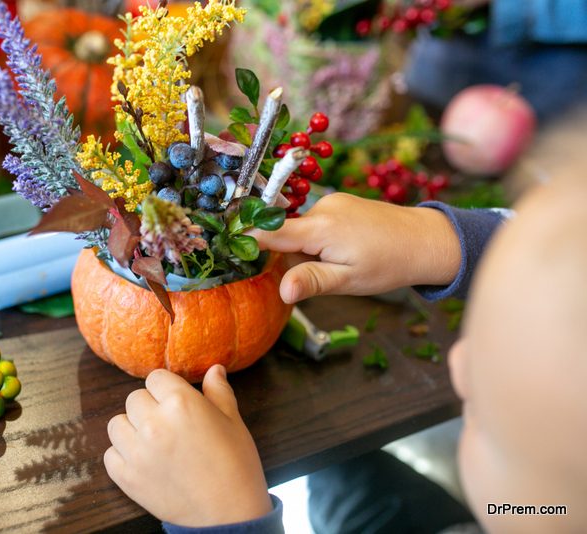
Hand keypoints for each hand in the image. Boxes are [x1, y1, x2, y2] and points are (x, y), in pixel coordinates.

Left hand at [104, 365, 271, 526]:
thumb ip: (218, 392)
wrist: (228, 516)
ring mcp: (137, 451)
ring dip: (131, 429)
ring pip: (117, 424)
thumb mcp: (233, 422)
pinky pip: (110, 455)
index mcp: (181, 402)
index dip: (166, 389)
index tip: (174, 402)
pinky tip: (143, 462)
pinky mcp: (126, 477)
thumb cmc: (236, 466)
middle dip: (149, 407)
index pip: (155, 377)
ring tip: (152, 442)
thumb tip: (213, 369)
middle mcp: (154, 422)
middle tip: (168, 425)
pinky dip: (123, 457)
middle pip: (134, 398)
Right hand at [251, 193, 460, 302]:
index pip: (270, 231)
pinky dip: (319, 238)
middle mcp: (322, 207)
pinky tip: (342, 251)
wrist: (426, 240)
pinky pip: (315, 222)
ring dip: (307, 248)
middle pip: (285, 232)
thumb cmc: (388, 265)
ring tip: (338, 264)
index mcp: (321, 227)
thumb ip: (312, 282)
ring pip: (301, 229)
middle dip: (290, 255)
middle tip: (315, 275)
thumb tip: (281, 291)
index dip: (249, 241)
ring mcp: (332, 201)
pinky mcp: (340, 202)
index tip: (227, 250)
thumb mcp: (348, 281)